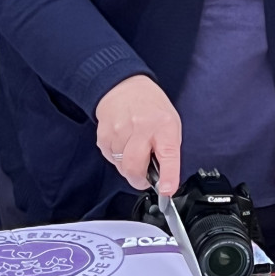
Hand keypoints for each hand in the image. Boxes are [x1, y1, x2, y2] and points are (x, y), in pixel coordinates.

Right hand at [95, 75, 181, 194]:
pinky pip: (110, 159)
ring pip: (121, 167)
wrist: (124, 85)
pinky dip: (117, 158)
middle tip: (145, 177)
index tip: (167, 190)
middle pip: (135, 168)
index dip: (168, 177)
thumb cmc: (151, 107)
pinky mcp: (104, 135)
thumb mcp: (170, 124)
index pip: (168, 156)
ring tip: (134, 148)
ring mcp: (119, 131)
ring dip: (128, 166)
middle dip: (140, 180)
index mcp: (163, 126)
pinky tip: (123, 143)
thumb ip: (168, 150)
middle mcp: (141, 128)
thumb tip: (163, 179)